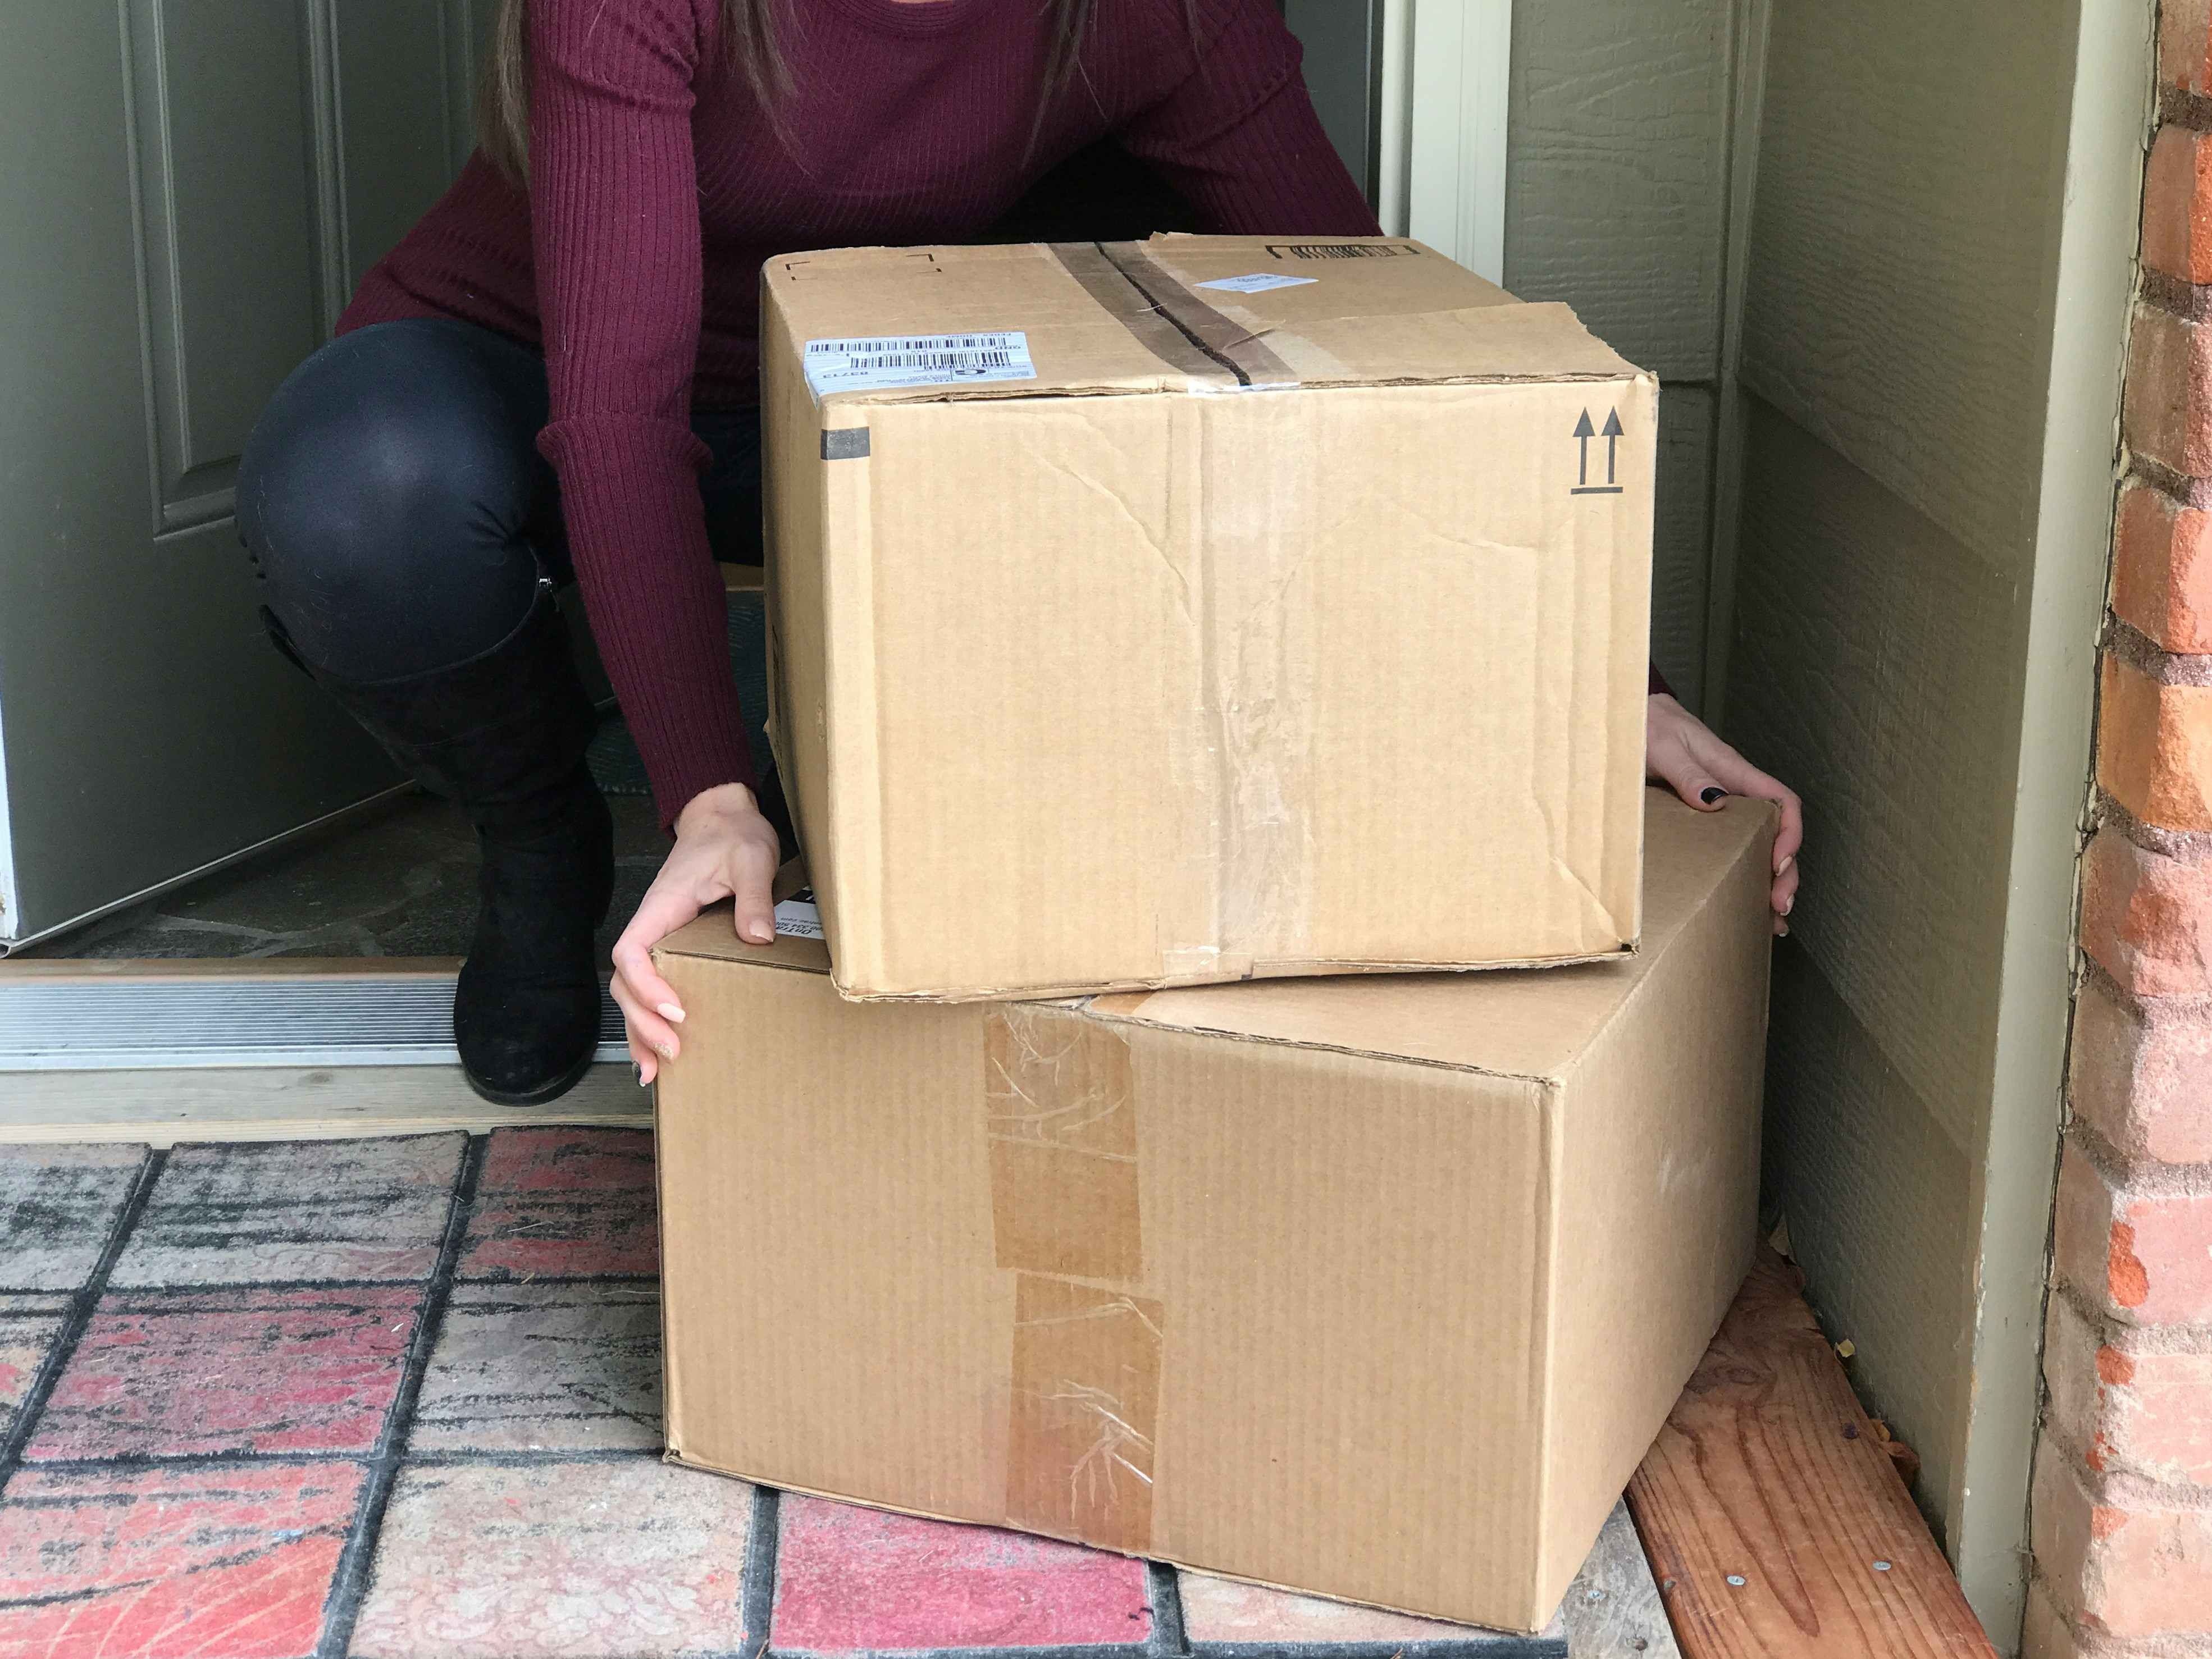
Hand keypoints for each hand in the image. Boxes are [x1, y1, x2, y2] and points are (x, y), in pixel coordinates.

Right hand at [609, 781, 779, 1084]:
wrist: (724, 818)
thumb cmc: (732, 835)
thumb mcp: (751, 859)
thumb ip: (753, 895)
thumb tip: (756, 935)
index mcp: (662, 906)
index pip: (630, 951)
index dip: (645, 985)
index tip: (675, 1009)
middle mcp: (653, 925)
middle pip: (625, 983)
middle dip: (642, 1022)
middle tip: (673, 1053)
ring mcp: (660, 938)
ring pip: (633, 991)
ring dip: (640, 1030)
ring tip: (656, 1070)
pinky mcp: (673, 946)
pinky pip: (652, 986)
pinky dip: (651, 1020)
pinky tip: (659, 1049)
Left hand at [1645, 694, 1801, 933]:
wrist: (1628, 716)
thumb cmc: (1646, 725)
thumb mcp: (1662, 747)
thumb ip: (1687, 773)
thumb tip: (1715, 800)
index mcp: (1733, 771)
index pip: (1782, 802)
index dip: (1790, 835)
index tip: (1779, 865)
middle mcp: (1734, 790)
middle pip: (1777, 833)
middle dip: (1784, 871)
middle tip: (1778, 907)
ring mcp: (1721, 805)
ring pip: (1758, 845)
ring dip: (1767, 880)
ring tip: (1770, 918)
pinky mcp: (1703, 817)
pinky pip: (1732, 845)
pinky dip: (1742, 874)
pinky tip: (1743, 902)